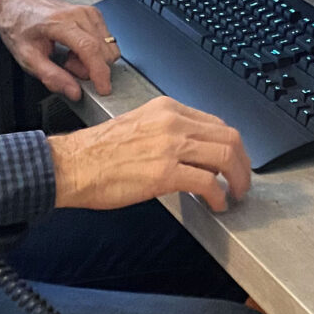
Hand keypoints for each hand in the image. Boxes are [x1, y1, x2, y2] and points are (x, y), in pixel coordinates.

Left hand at [0, 0, 116, 99]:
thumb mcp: (28, 57)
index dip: (99, 72)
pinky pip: (106, 40)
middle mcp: (79, 14)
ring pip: (108, 47)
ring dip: (93, 60)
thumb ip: (51, 76)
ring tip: (70, 56)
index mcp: (60, 22)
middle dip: (89, 68)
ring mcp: (88, 12)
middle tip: (67, 67)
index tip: (103, 88)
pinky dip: (95, 51)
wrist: (17, 6)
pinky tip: (76, 49)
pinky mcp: (93, 14)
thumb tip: (73, 91)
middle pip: (102, 51)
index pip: (89, 49)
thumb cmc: (20, 27)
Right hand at [49, 97, 251, 213]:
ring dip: (237, 180)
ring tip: (234, 194)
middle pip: (228, 137)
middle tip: (242, 181)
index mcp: (167, 109)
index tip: (233, 161)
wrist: (72, 165)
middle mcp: (173, 122)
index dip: (230, 145)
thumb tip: (193, 153)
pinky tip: (215, 204)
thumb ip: (168, 133)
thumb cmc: (97, 152)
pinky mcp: (165, 172)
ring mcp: (171, 146)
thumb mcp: (139, 126)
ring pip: (225, 157)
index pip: (215, 122)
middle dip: (242, 163)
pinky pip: (208, 183)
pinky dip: (218, 196)